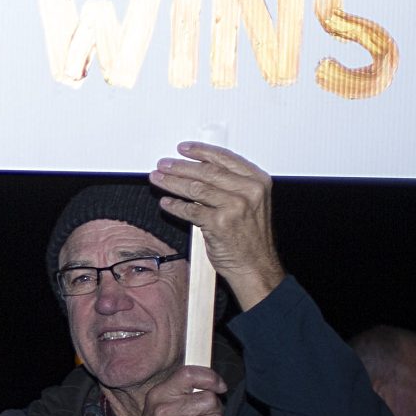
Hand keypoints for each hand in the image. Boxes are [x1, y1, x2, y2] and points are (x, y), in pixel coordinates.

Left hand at [150, 143, 283, 310]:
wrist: (256, 266)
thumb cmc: (251, 237)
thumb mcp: (251, 203)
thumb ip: (232, 185)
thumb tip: (199, 171)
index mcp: (258, 181)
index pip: (225, 158)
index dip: (201, 151)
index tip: (183, 149)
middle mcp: (249, 191)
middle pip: (206, 172)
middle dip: (180, 166)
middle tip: (162, 164)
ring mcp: (235, 206)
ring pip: (195, 188)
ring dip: (172, 183)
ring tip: (157, 179)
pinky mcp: (220, 224)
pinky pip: (190, 211)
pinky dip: (174, 206)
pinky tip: (165, 203)